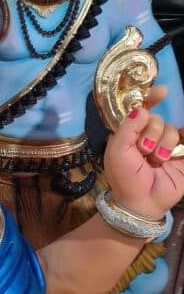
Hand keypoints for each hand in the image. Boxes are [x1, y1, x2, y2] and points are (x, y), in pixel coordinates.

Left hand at [103, 85, 183, 218]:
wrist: (141, 201)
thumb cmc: (124, 177)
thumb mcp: (117, 150)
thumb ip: (128, 127)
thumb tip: (142, 108)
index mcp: (131, 133)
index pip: (142, 109)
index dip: (151, 98)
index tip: (162, 92)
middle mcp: (149, 136)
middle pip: (157, 119)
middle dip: (150, 134)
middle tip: (143, 151)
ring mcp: (166, 145)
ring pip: (170, 130)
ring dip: (162, 145)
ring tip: (155, 162)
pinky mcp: (181, 155)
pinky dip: (181, 142)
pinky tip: (172, 153)